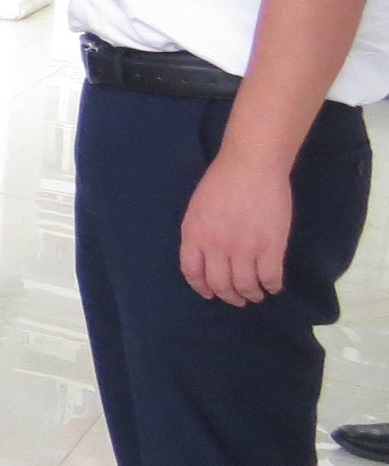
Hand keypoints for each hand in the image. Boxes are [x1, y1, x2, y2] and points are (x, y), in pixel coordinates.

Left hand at [179, 159, 290, 303]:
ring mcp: (244, 249)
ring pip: (245, 286)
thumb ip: (198, 233)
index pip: (192, 273)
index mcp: (194, 235)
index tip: (209, 293)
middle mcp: (216, 247)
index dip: (202, 287)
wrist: (251, 166)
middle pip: (220, 285)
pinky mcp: (270, 248)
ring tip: (255, 295)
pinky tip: (272, 286)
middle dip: (229, 297)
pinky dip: (271, 286)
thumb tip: (204, 256)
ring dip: (250, 295)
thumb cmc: (222, 181)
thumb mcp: (197, 208)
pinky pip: (270, 278)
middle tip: (237, 299)